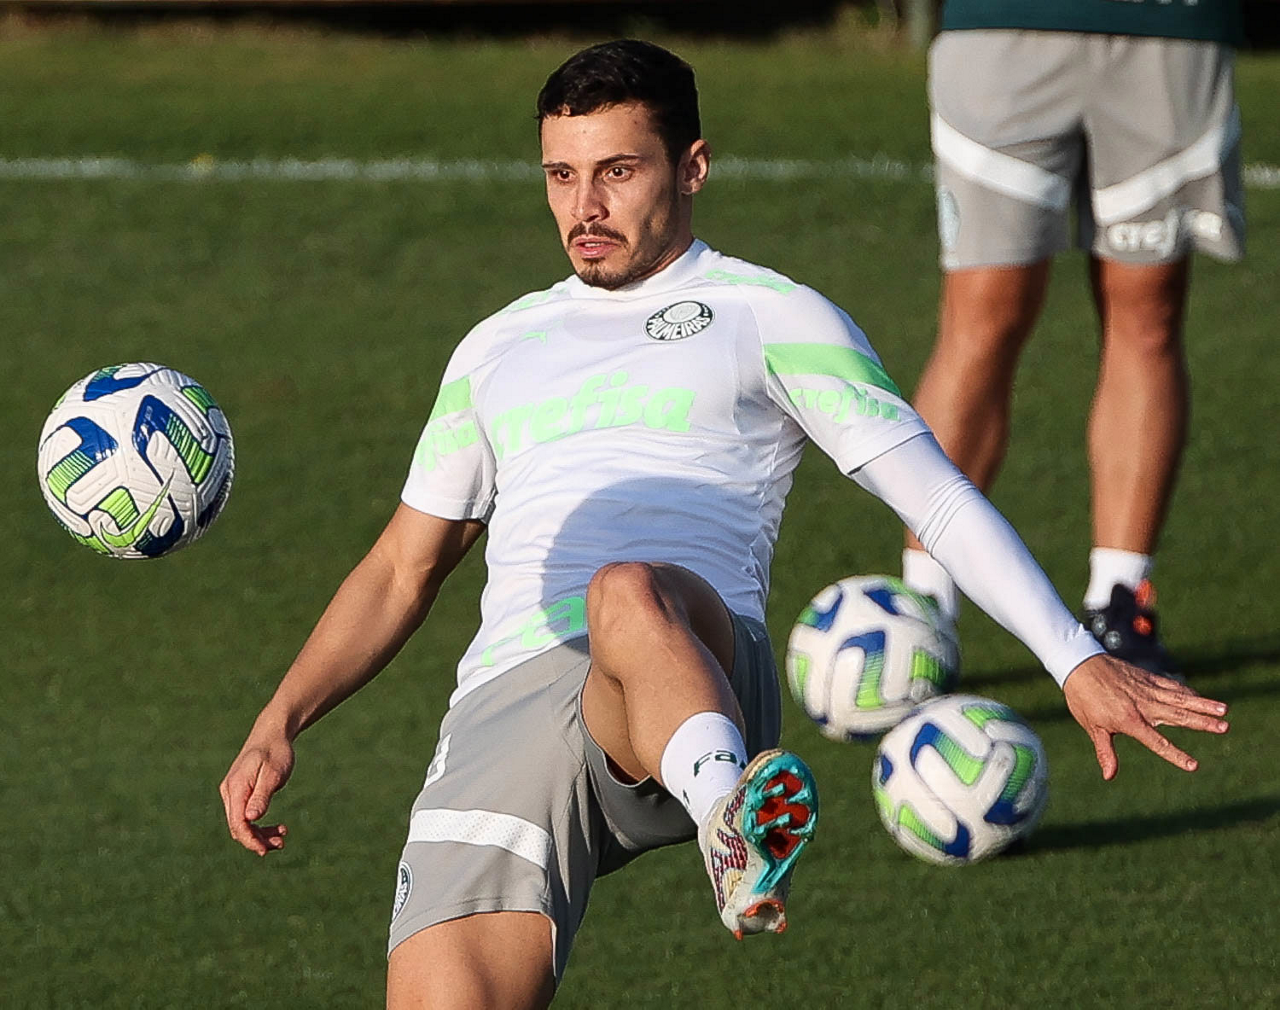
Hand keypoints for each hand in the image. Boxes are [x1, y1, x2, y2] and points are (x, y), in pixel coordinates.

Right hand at [219, 731, 295, 855]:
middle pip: (238, 826)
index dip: (250, 840)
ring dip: (259, 834)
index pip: (237, 823)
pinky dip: (258, 824)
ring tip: (281, 837)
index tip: (265, 850)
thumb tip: (251, 819)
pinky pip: (245, 815)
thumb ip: (261, 796)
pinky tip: (276, 827)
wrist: (272, 733)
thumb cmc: (276, 751)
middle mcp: (230, 792)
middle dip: (257, 840)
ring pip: (241, 823)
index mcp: (236, 788)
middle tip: (280, 844)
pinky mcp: (239, 792)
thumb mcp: (273, 773)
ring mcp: (233, 792)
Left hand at [1063, 654, 1228, 778]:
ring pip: (1179, 698)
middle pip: (1177, 716)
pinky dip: (1186, 692)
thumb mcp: (1092, 727)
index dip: (1175, 755)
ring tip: (1224, 710)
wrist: (1079, 664)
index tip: (1193, 766)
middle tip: (1224, 727)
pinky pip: (1171, 686)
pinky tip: (1199, 698)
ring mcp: (1147, 689)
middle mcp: (1143, 704)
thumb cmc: (1083, 698)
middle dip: (1202, 723)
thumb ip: (1105, 751)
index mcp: (1129, 720)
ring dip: (1202, 704)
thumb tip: (1109, 776)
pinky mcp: (1147, 678)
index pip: (1156, 742)